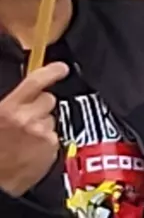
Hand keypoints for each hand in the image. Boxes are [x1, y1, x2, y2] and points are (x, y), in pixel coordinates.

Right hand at [0, 62, 64, 197]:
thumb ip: (9, 104)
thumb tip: (18, 98)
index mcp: (8, 110)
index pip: (36, 82)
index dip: (51, 72)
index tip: (60, 68)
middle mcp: (28, 120)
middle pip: (49, 99)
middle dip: (40, 105)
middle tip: (26, 118)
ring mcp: (43, 134)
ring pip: (52, 118)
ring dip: (43, 124)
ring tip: (24, 138)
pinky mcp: (53, 148)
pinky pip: (55, 136)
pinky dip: (46, 140)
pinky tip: (30, 149)